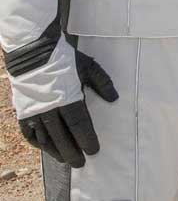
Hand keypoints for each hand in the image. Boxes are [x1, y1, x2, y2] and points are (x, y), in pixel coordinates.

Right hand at [18, 50, 117, 166]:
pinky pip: (30, 134)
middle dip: (73, 151)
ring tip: (66, 159)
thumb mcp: (88, 67)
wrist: (35, 52)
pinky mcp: (23, 112)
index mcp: (68, 97)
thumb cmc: (65, 59)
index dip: (87, 139)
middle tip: (81, 163)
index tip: (94, 150)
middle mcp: (50, 108)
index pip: (79, 124)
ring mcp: (35, 112)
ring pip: (46, 138)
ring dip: (56, 151)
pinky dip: (39, 143)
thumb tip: (114, 98)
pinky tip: (46, 148)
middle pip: (63, 137)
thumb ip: (103, 83)